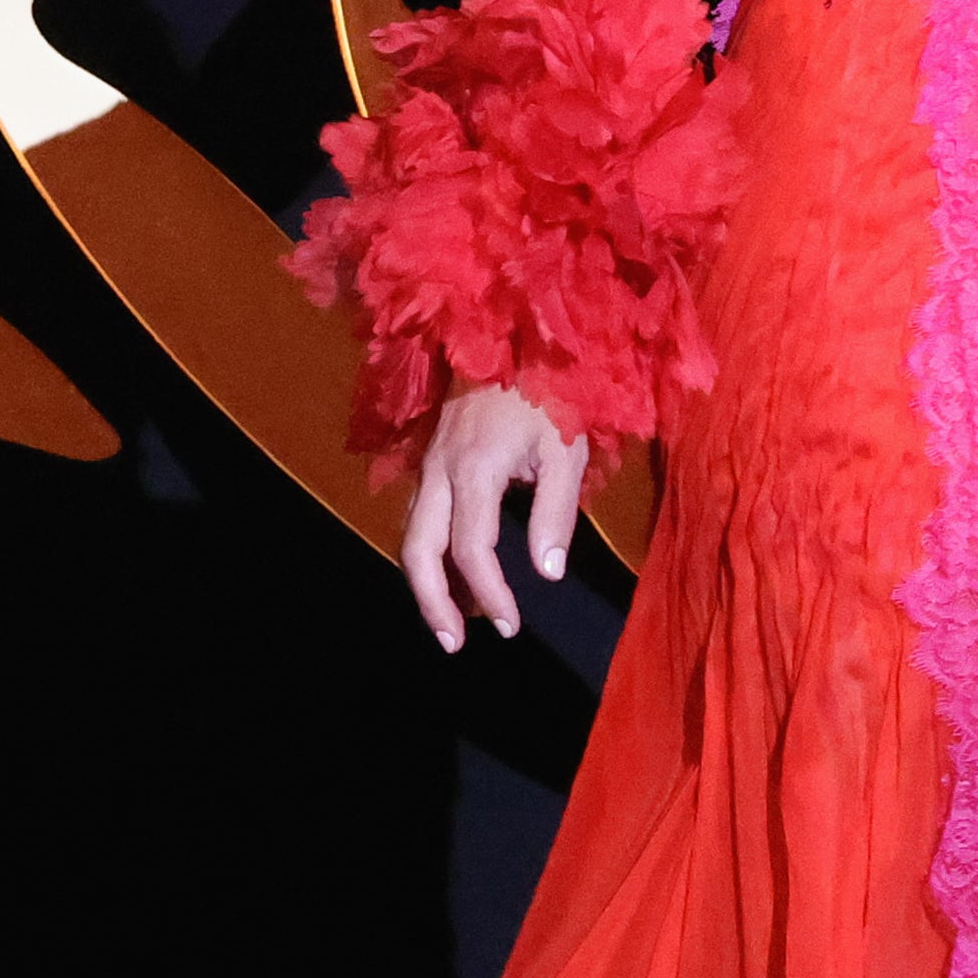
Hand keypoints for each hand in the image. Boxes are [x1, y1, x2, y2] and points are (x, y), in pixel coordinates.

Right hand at [399, 381, 591, 650]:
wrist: (513, 334)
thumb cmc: (549, 391)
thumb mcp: (566, 449)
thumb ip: (555, 513)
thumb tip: (546, 574)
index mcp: (474, 470)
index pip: (472, 550)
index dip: (489, 595)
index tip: (510, 626)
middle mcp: (440, 471)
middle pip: (417, 550)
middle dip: (432, 603)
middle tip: (454, 643)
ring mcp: (429, 464)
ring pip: (411, 535)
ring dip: (427, 582)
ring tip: (453, 620)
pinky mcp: (431, 458)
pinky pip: (419, 516)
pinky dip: (429, 553)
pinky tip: (453, 572)